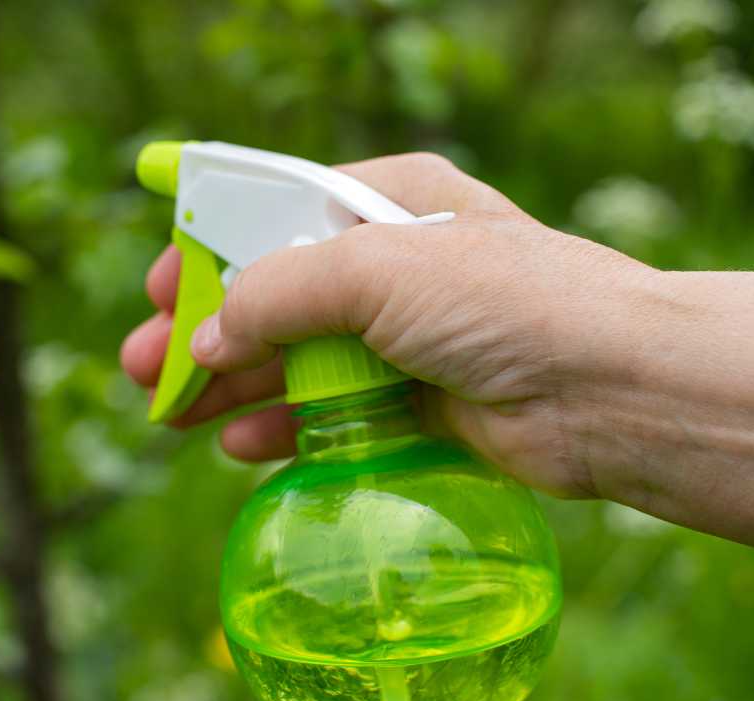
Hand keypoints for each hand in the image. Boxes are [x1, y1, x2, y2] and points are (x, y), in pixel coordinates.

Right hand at [121, 152, 653, 497]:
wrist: (610, 390)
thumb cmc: (503, 302)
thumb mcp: (375, 270)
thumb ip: (277, 296)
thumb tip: (206, 338)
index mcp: (392, 203)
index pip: (277, 216)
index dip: (210, 253)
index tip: (156, 291)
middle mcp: (399, 267)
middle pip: (278, 296)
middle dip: (209, 333)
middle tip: (143, 370)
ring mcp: (411, 339)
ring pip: (299, 360)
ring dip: (234, 386)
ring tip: (171, 415)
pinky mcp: (423, 404)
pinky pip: (334, 414)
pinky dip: (286, 427)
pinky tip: (242, 444)